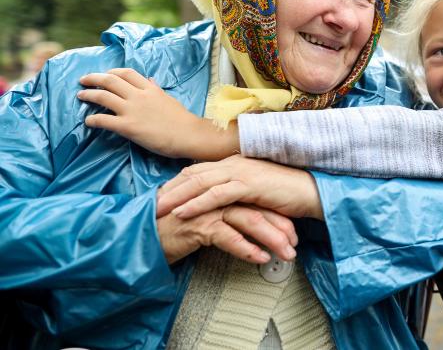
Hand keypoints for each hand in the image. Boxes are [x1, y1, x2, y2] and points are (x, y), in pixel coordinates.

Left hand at [78, 68, 237, 159]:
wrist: (188, 135)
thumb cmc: (182, 119)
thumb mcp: (168, 99)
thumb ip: (156, 89)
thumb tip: (150, 79)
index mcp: (149, 88)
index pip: (127, 73)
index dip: (112, 72)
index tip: (104, 74)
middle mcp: (138, 96)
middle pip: (110, 81)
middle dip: (94, 78)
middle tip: (83, 80)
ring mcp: (132, 110)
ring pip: (103, 97)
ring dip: (89, 95)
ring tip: (81, 95)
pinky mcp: (128, 127)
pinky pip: (104, 120)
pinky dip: (93, 120)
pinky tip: (88, 121)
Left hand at [157, 155, 323, 220]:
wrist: (312, 192)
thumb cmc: (288, 193)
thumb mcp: (257, 190)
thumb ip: (238, 190)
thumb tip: (221, 201)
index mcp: (235, 162)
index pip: (198, 170)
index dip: (176, 182)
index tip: (158, 196)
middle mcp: (234, 163)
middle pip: (192, 173)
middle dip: (168, 189)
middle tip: (148, 204)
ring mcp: (241, 172)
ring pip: (199, 182)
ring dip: (175, 197)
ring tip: (157, 210)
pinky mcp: (249, 185)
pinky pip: (216, 195)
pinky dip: (196, 203)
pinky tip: (182, 213)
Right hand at [157, 203, 297, 263]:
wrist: (143, 235)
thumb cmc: (174, 228)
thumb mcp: (205, 215)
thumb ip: (226, 212)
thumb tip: (252, 224)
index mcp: (222, 190)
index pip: (258, 200)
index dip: (278, 216)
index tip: (293, 234)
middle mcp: (218, 195)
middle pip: (259, 208)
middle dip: (281, 228)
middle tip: (294, 246)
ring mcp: (209, 208)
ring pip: (250, 220)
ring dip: (272, 239)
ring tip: (285, 253)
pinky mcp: (199, 225)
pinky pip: (230, 237)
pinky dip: (247, 249)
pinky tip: (260, 257)